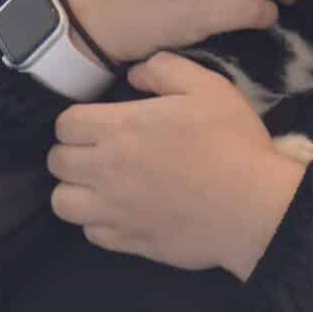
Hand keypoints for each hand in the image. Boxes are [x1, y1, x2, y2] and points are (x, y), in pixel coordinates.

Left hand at [48, 52, 307, 279]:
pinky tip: (122, 211)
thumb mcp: (207, 86)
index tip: (100, 123)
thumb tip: (133, 75)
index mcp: (121, 128)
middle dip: (73, 152)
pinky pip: (91, 233)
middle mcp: (107, 170)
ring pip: (62, 202)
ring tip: (101, 184)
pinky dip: (99, 221)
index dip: (78, 120)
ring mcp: (115, 210)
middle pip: (57, 161)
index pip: (65, 124)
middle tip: (100, 151)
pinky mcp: (129, 241)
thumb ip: (163, 70)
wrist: (255, 208)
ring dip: (76, 190)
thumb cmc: (233, 142)